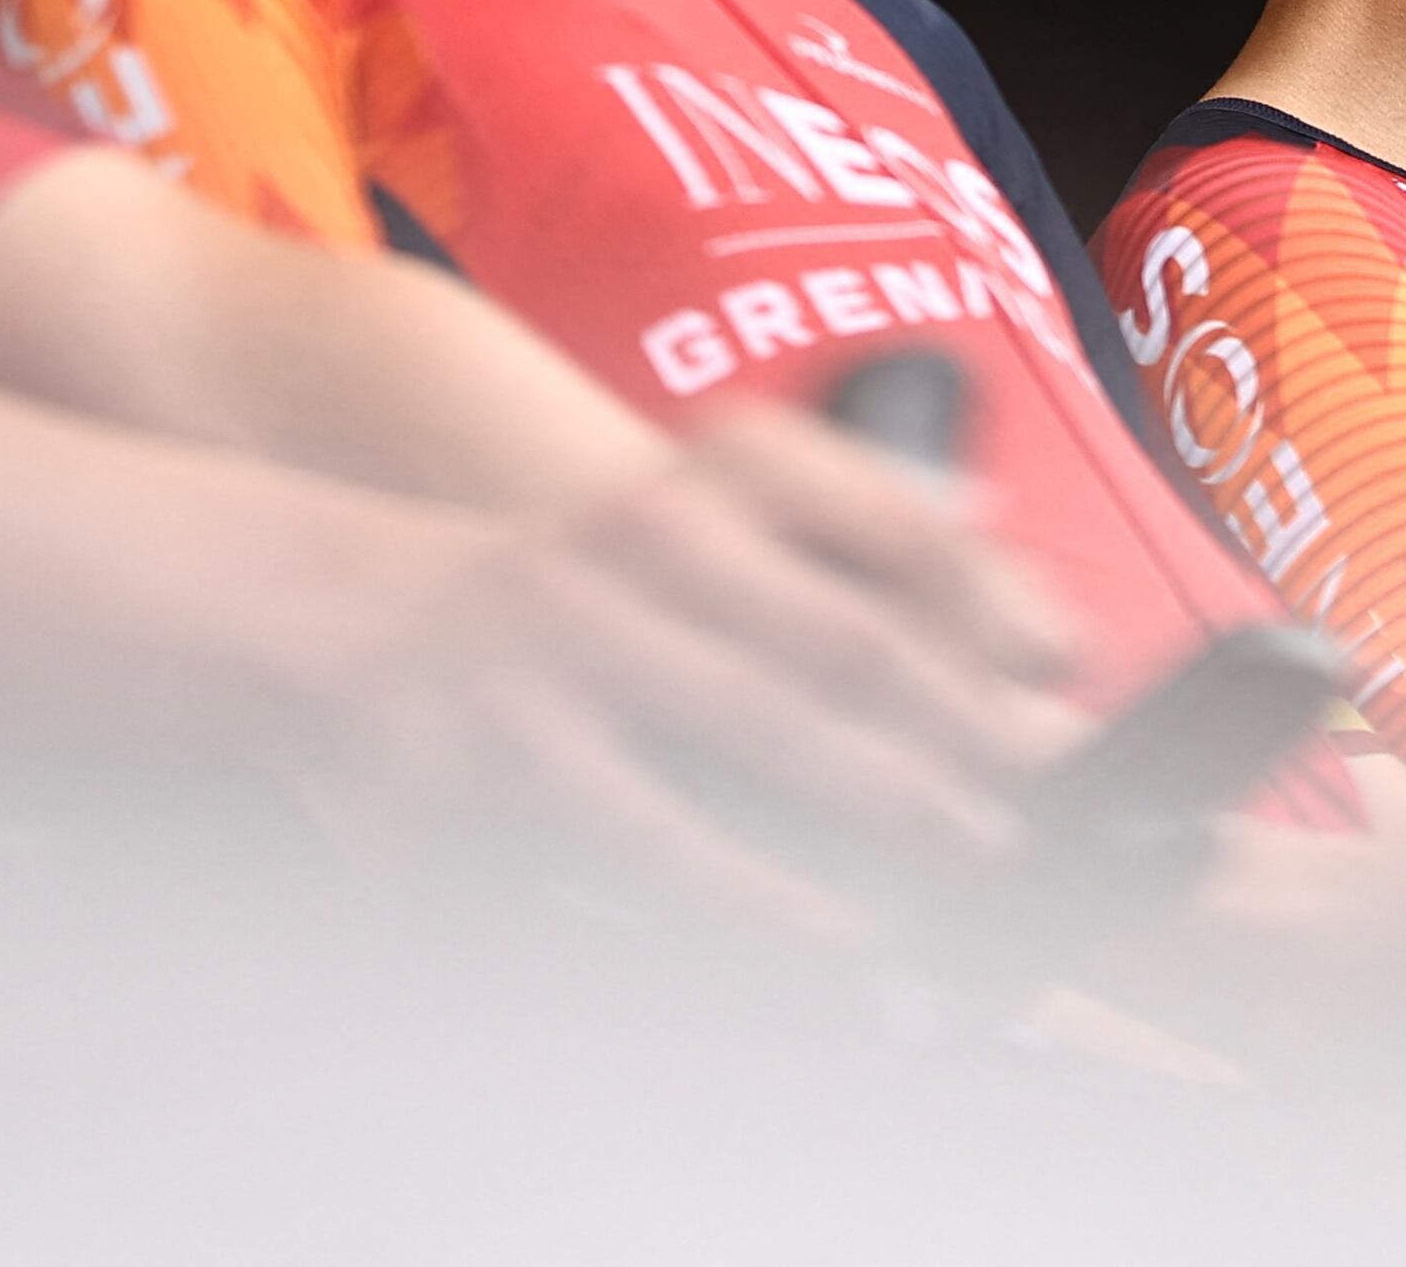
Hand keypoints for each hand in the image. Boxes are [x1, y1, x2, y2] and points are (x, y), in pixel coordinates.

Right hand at [286, 407, 1082, 933]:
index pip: (886, 520)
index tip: (1062, 657)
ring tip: (973, 847)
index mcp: (704, 482)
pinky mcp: (518, 737)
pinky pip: (655, 822)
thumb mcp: (683, 518)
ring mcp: (578, 633)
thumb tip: (988, 512)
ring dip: (883, 791)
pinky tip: (826, 924)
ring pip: (761, 717)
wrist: (344, 611)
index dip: (984, 589)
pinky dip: (751, 882)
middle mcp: (647, 539)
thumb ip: (831, 515)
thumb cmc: (559, 587)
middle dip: (961, 715)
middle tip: (1045, 779)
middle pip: (844, 630)